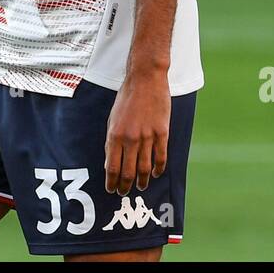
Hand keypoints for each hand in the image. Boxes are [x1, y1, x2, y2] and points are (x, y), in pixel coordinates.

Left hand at [104, 67, 169, 194]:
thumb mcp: (112, 119)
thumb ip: (112, 140)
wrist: (145, 80)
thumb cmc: (126, 98)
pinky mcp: (162, 133)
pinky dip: (158, 169)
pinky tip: (155, 174)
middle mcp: (130, 139)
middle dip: (125, 186)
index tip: (112, 189)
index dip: (112, 182)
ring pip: (144, 168)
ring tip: (140, 187)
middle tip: (124, 193)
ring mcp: (147, 137)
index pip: (112, 168)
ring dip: (142, 181)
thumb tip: (111, 161)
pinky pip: (161, 157)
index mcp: (115, 135)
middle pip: (128, 172)